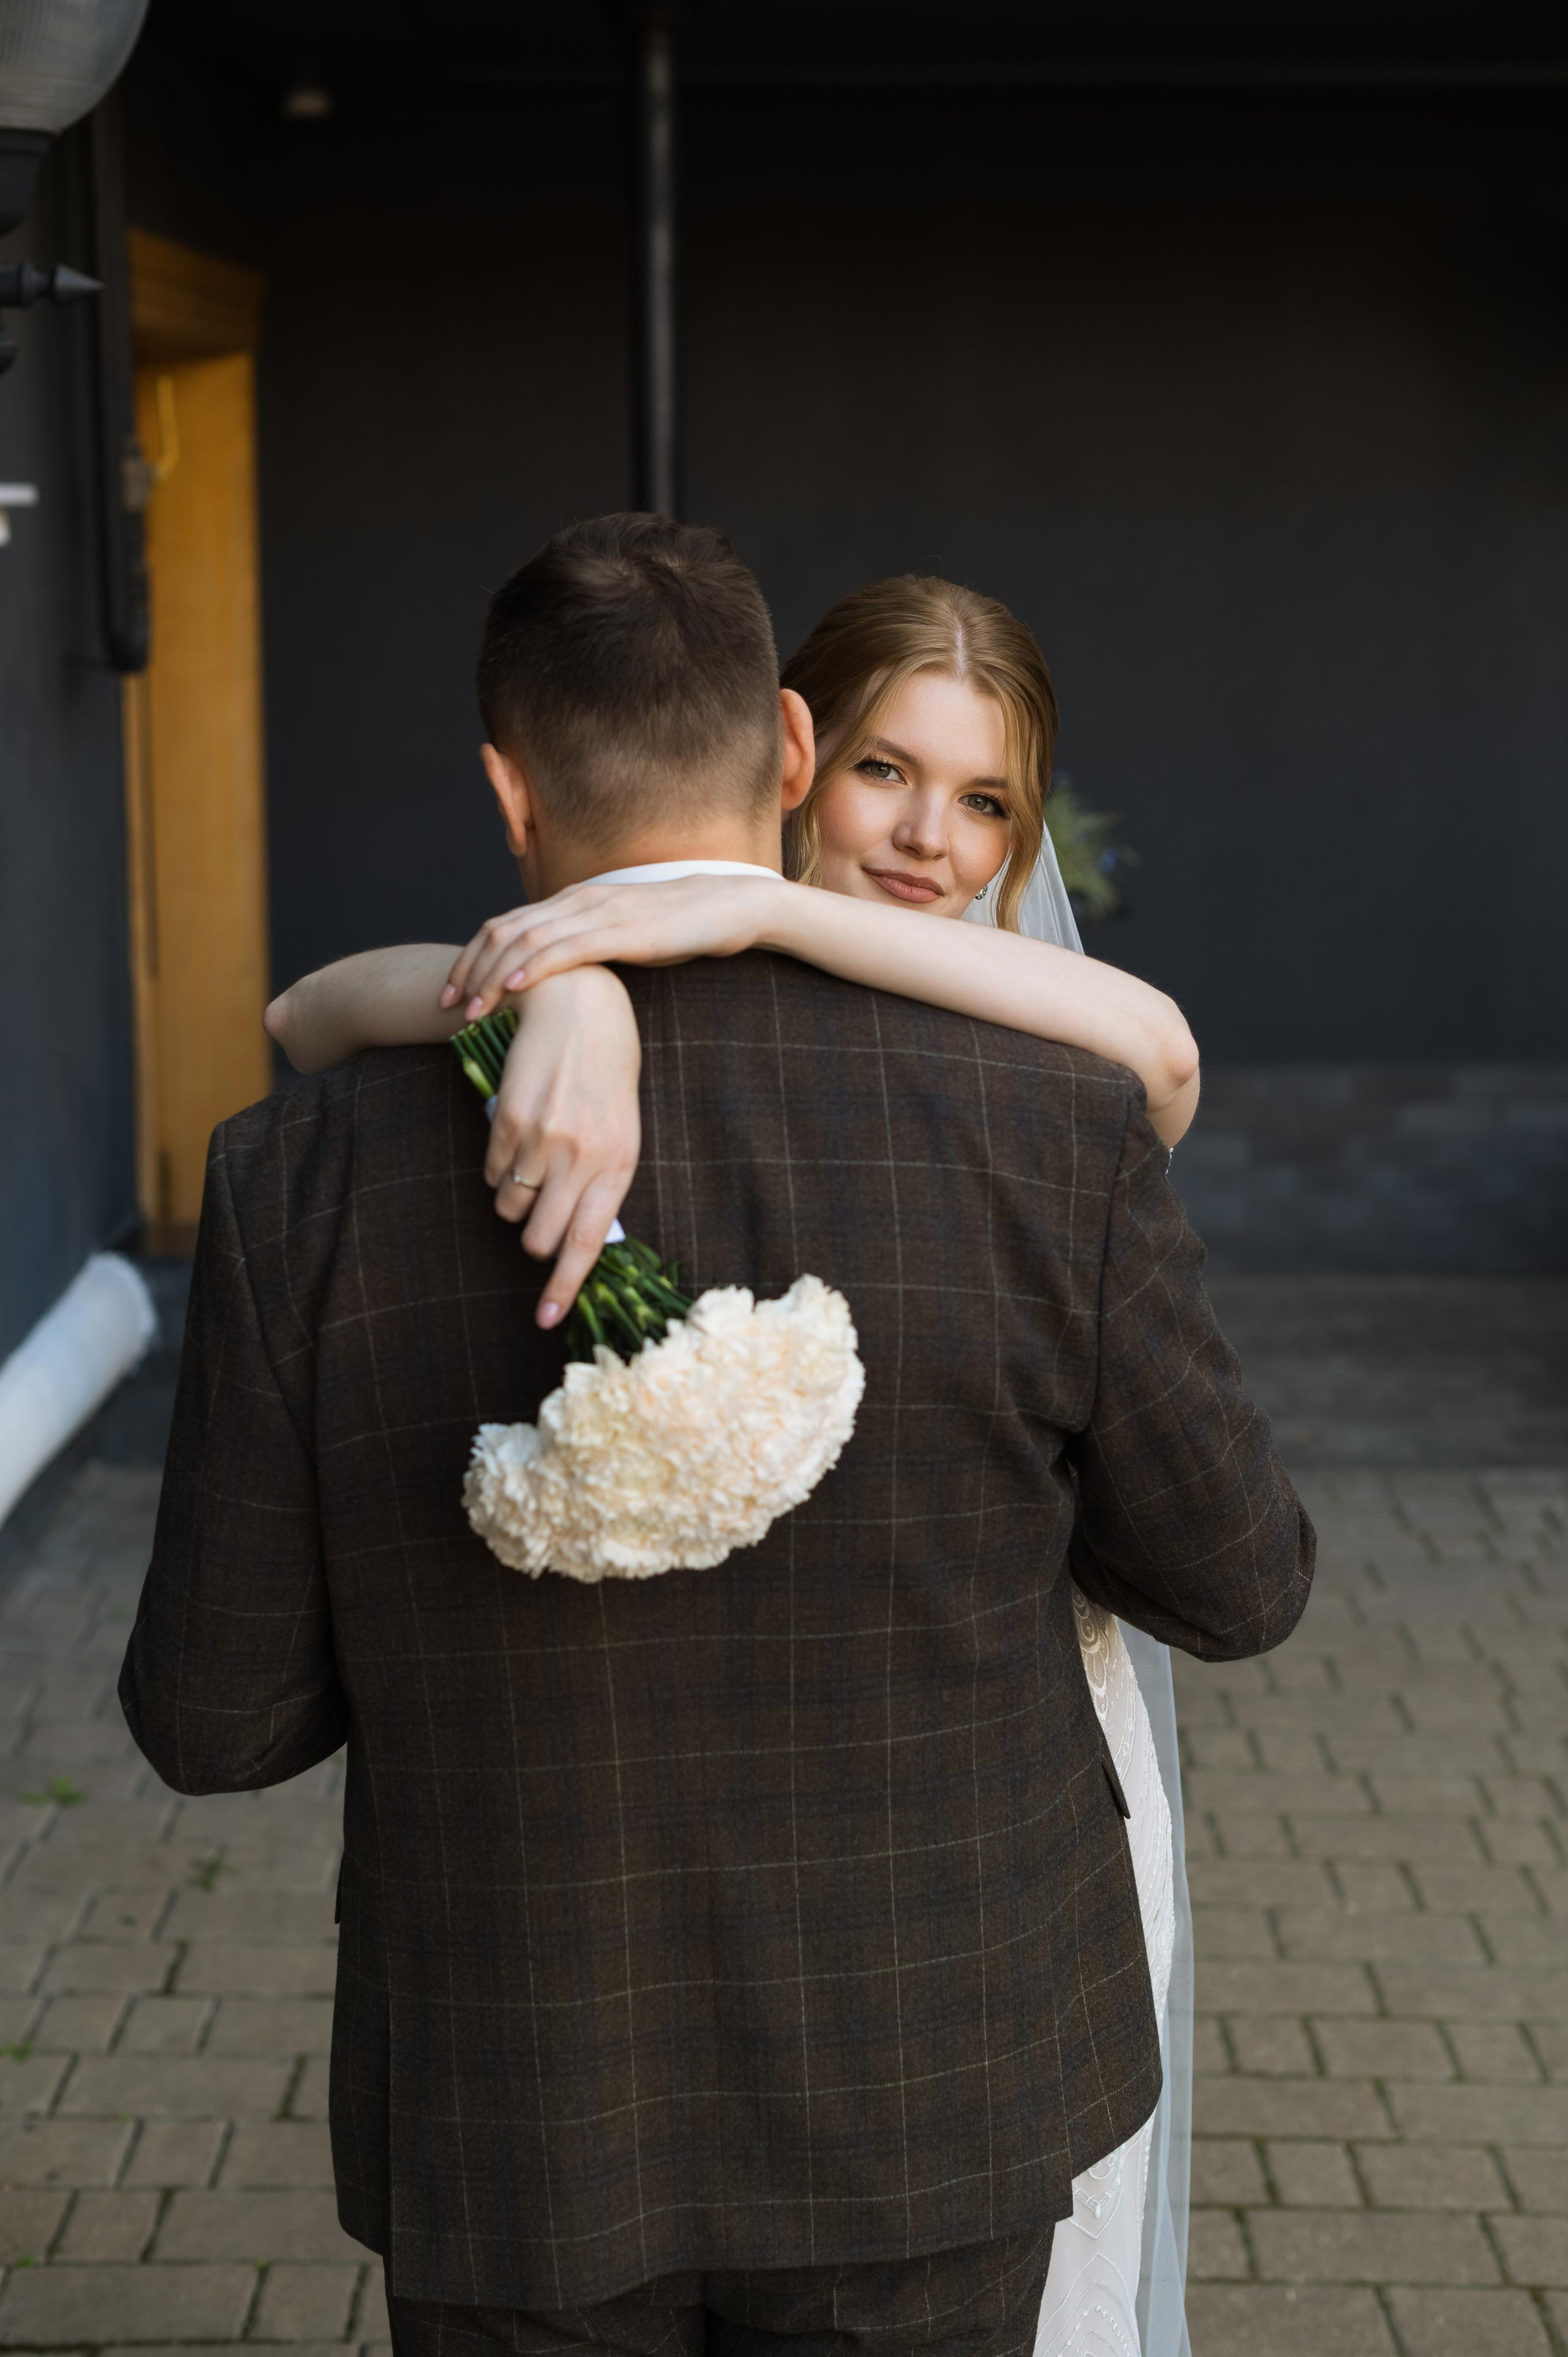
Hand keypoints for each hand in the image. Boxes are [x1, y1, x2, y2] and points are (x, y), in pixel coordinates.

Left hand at [440, 874, 785, 1021]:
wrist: (727, 908)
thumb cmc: (677, 927)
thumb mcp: (621, 935)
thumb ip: (588, 947)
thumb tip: (561, 980)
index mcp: (572, 901)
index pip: (506, 926)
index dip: (473, 958)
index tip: (453, 992)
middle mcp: (576, 901)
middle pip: (503, 931)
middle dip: (470, 969)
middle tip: (447, 1004)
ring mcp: (597, 913)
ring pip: (527, 940)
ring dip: (494, 975)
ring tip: (472, 1009)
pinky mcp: (621, 930)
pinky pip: (568, 948)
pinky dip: (535, 968)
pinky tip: (515, 989)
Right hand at [484, 969, 641, 1326]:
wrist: (580, 1010)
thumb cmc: (606, 1078)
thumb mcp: (620, 1132)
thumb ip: (601, 1184)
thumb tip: (573, 1240)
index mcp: (619, 1164)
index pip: (586, 1243)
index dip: (565, 1286)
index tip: (546, 1317)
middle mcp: (582, 1156)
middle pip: (540, 1237)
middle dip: (533, 1239)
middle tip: (538, 1215)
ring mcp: (543, 1139)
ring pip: (510, 1207)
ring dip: (514, 1200)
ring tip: (532, 1163)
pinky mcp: (509, 1120)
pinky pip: (491, 1173)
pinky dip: (498, 1168)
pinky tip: (517, 1135)